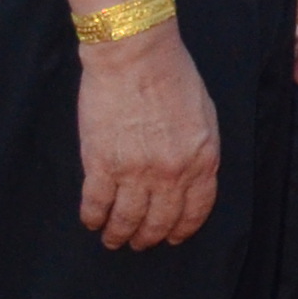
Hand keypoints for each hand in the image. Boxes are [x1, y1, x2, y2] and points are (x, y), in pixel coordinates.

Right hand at [74, 22, 220, 248]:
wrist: (136, 55)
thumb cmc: (173, 75)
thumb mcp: (205, 116)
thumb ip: (200, 150)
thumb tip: (192, 174)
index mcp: (201, 160)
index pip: (195, 210)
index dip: (182, 228)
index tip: (173, 238)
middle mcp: (171, 174)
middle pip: (160, 220)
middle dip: (149, 237)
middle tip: (139, 243)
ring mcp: (135, 172)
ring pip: (127, 219)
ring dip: (119, 235)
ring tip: (114, 240)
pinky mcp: (102, 164)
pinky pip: (96, 203)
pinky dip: (93, 217)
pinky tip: (92, 222)